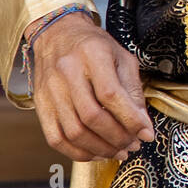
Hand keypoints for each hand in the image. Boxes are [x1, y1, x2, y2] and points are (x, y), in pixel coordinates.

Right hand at [31, 15, 154, 162]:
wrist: (58, 35)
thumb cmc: (95, 47)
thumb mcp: (122, 58)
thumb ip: (133, 91)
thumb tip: (143, 127)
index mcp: (92, 53)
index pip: (111, 95)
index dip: (131, 119)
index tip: (146, 134)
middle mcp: (67, 71)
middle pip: (92, 117)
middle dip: (117, 138)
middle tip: (133, 145)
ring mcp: (50, 90)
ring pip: (74, 132)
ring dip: (100, 149)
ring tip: (119, 151)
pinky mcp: (40, 105)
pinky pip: (56, 138)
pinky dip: (78, 152)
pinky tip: (96, 152)